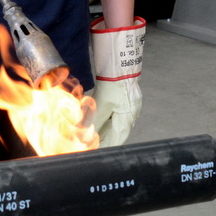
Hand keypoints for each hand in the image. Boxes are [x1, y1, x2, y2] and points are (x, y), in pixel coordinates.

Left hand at [90, 16, 144, 146]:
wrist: (121, 63)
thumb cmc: (115, 82)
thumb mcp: (102, 104)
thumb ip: (93, 120)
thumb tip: (84, 134)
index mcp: (127, 118)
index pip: (117, 140)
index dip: (105, 147)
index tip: (95, 153)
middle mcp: (130, 115)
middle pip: (116, 133)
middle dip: (103, 140)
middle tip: (90, 146)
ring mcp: (129, 107)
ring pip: (115, 124)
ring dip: (103, 129)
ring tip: (90, 136)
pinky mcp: (124, 99)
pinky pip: (114, 115)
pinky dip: (105, 119)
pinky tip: (96, 121)